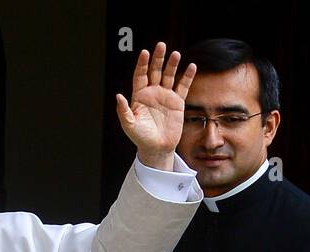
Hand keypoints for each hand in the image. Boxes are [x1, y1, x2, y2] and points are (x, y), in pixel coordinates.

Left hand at [116, 42, 195, 168]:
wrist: (156, 148)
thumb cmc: (140, 137)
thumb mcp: (129, 125)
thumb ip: (123, 111)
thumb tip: (118, 96)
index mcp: (139, 96)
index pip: (140, 76)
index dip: (142, 65)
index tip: (144, 53)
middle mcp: (152, 93)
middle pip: (155, 72)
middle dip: (157, 59)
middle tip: (160, 45)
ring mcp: (165, 96)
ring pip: (169, 76)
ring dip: (172, 65)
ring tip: (175, 54)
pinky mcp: (177, 102)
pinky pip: (183, 86)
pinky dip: (187, 77)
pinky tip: (191, 66)